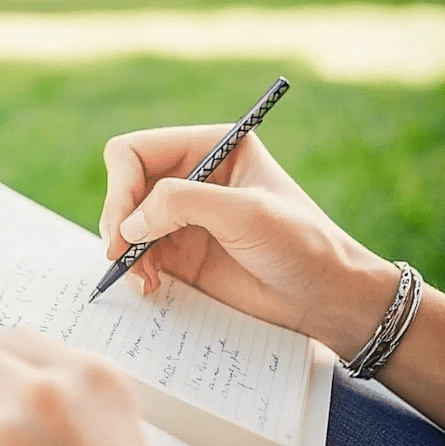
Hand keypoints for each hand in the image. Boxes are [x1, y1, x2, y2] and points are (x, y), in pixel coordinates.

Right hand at [99, 124, 399, 358]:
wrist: (326, 299)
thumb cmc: (301, 245)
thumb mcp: (245, 214)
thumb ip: (182, 204)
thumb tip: (128, 224)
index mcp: (211, 146)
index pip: (136, 152)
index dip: (121, 186)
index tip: (128, 226)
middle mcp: (191, 176)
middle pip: (123, 186)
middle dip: (118, 220)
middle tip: (120, 257)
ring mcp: (183, 216)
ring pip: (124, 223)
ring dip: (124, 251)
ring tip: (143, 280)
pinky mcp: (181, 253)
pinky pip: (136, 255)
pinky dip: (133, 271)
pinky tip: (149, 288)